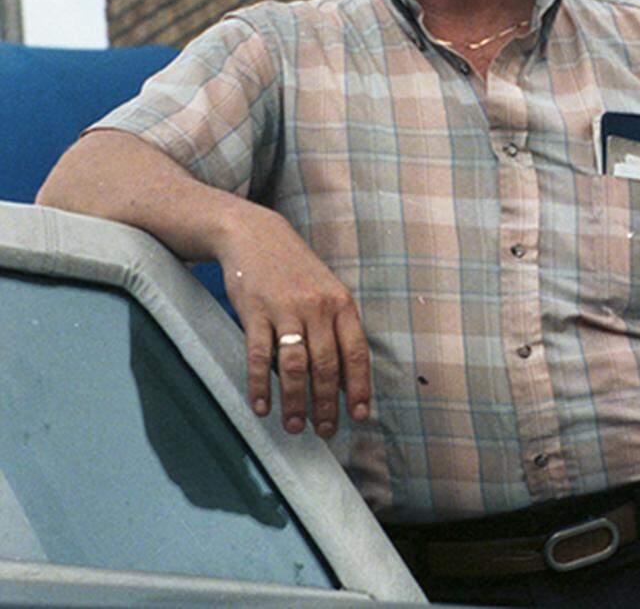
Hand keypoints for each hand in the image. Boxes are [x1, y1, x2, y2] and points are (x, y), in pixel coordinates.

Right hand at [217, 205, 372, 438]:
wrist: (254, 234)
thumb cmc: (294, 269)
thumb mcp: (325, 291)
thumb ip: (337, 330)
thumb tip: (345, 380)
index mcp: (341, 302)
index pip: (356, 352)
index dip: (359, 388)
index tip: (359, 416)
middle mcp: (317, 306)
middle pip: (326, 366)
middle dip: (326, 405)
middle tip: (323, 431)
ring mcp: (286, 308)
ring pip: (296, 366)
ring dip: (296, 402)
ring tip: (294, 425)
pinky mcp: (255, 311)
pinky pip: (261, 356)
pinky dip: (261, 386)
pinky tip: (262, 406)